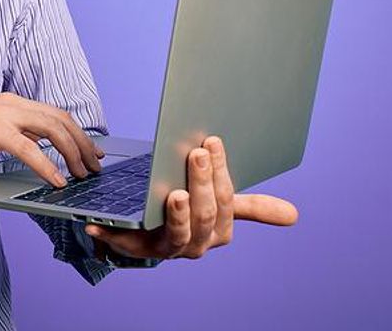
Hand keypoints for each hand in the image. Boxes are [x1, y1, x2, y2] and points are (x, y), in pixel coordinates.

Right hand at [0, 92, 103, 186]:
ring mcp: (4, 115)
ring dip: (73, 153)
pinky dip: (48, 166)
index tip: (92, 149)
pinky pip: (30, 149)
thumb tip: (39, 144)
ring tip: (82, 173)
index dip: (78, 132)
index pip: (55, 113)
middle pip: (61, 119)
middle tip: (95, 164)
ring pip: (52, 130)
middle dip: (83, 143)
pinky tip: (57, 180)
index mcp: (12, 102)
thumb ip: (15, 131)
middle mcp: (12, 104)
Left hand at [85, 136, 298, 260]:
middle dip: (202, 184)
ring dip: (177, 214)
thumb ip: (253, 208)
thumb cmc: (190, 209)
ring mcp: (166, 248)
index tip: (211, 143)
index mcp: (219, 230)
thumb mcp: (219, 204)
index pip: (224, 202)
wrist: (151, 234)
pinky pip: (124, 243)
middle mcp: (197, 244)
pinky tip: (96, 223)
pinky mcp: (136, 249)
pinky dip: (111, 234)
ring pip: (177, 233)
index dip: (220, 175)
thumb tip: (295, 215)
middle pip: (203, 216)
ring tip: (174, 194)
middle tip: (197, 154)